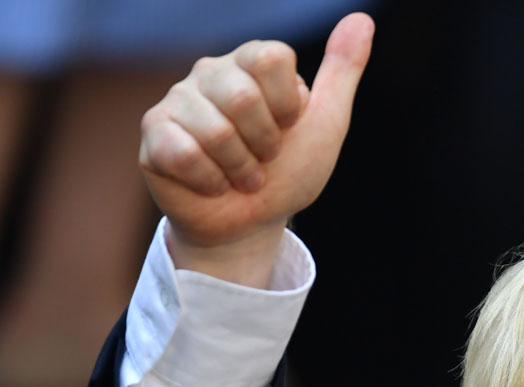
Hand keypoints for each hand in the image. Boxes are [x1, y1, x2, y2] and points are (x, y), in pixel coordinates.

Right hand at [138, 13, 373, 284]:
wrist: (255, 222)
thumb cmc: (289, 171)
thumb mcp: (327, 122)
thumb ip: (342, 71)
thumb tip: (361, 20)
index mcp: (251, 63)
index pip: (272, 58)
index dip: (288, 106)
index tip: (288, 126)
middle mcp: (211, 72)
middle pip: (243, 97)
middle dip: (265, 144)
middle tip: (264, 158)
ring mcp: (178, 100)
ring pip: (215, 131)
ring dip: (240, 169)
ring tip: (240, 174)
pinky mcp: (154, 133)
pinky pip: (183, 153)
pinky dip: (210, 181)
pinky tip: (212, 182)